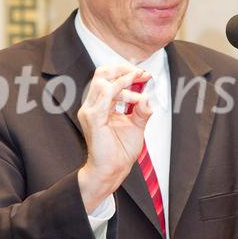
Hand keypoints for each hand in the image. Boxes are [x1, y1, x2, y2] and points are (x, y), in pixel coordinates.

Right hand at [77, 65, 151, 212]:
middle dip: (123, 68)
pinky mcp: (93, 118)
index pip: (107, 77)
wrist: (113, 170)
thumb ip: (142, 110)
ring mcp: (90, 110)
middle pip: (101, 73)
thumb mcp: (137, 125)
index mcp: (99, 105)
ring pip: (103, 80)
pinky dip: (123, 91)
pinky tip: (136, 98)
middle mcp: (91, 105)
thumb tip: (147, 97)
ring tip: (140, 81)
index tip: (144, 74)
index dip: (125, 71)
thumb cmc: (120, 150)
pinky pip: (106, 94)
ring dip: (125, 79)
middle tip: (141, 73)